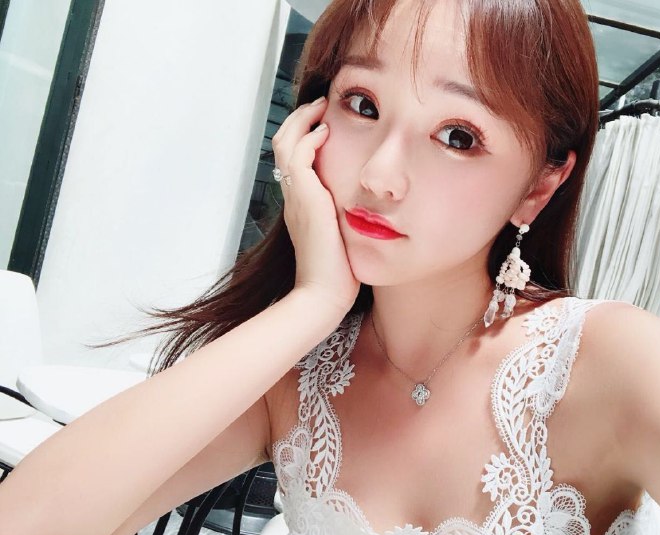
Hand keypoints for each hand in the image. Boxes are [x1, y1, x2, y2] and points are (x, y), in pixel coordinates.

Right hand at [272, 97, 360, 313]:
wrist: (323, 295)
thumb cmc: (338, 275)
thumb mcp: (342, 239)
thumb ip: (347, 220)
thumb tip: (369, 211)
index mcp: (301, 206)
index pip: (294, 160)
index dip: (303, 137)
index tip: (324, 123)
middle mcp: (294, 198)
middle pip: (283, 144)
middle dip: (300, 120)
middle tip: (319, 105)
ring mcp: (296, 198)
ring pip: (286, 144)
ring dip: (302, 121)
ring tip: (321, 108)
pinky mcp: (305, 200)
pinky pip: (299, 157)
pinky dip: (309, 139)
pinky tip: (328, 132)